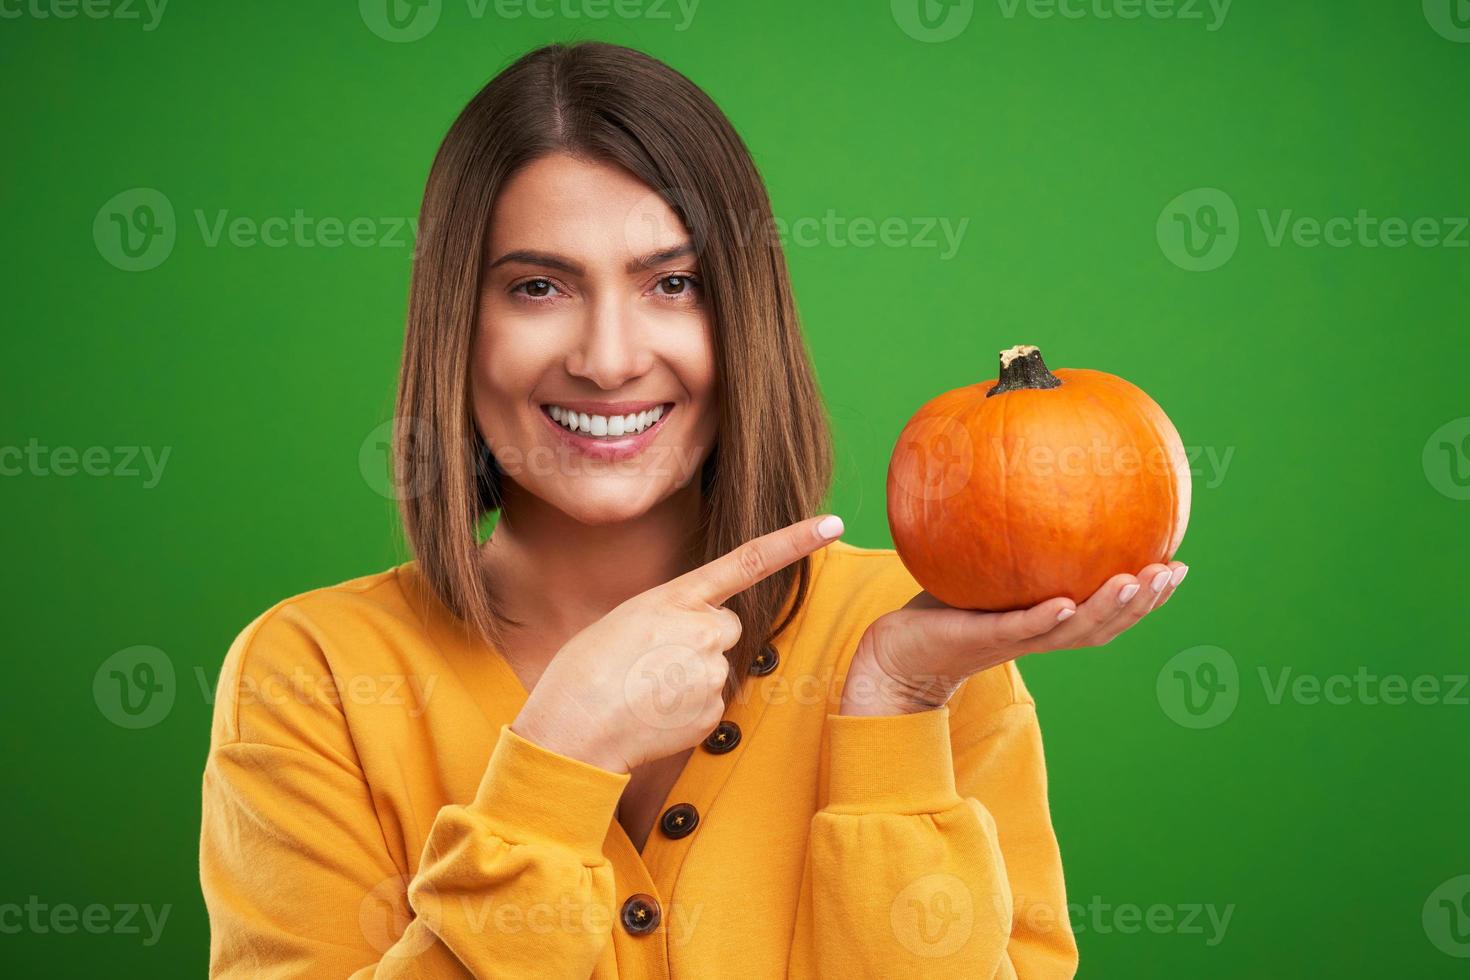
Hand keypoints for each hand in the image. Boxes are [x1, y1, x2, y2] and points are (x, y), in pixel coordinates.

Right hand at [511, 514, 846, 772]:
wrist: (570, 730)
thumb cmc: (583, 672)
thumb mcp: (624, 621)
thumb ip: (670, 616)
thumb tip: (699, 636)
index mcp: (677, 597)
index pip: (749, 560)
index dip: (794, 541)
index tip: (833, 525)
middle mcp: (704, 630)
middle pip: (727, 627)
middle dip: (702, 640)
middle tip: (654, 661)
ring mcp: (711, 673)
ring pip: (717, 667)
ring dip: (690, 676)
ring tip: (645, 690)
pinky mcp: (712, 712)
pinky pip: (710, 704)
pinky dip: (686, 709)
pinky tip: (652, 713)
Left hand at [840, 560, 1189, 715]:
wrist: (898, 651)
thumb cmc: (943, 604)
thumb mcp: (982, 563)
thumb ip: (1011, 530)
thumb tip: (1031, 467)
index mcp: (1049, 619)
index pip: (1109, 609)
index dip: (1147, 594)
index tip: (1180, 564)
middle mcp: (1039, 632)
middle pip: (1104, 625)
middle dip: (1142, 601)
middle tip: (1172, 571)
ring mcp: (1012, 639)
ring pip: (1072, 632)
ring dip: (1107, 610)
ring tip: (1136, 582)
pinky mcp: (980, 639)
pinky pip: (1019, 630)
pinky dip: (1045, 619)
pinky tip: (1066, 604)